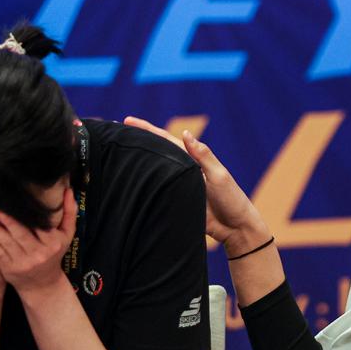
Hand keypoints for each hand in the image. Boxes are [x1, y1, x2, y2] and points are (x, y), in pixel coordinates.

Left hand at [0, 191, 76, 294]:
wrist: (43, 283)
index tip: (12, 202)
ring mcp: (24, 263)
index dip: (23, 215)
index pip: (37, 226)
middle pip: (20, 234)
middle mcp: (39, 254)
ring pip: (7, 243)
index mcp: (53, 243)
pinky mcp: (10, 270)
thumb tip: (69, 190)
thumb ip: (70, 213)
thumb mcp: (66, 235)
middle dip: (6, 221)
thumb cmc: (54, 253)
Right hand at [123, 116, 270, 254]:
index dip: (147, 130)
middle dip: (137, 142)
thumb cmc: (232, 200)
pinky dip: (143, 185)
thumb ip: (203, 155)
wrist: (235, 228)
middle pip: (156, 152)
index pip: (166, 140)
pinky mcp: (176, 201)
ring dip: (138, 161)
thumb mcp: (219, 176)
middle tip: (115, 134)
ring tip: (115, 153)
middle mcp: (183, 170)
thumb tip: (185, 133)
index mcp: (193, 160)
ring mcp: (178, 186)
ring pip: (153, 170)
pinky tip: (129, 182)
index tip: (127, 121)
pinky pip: (156, 191)